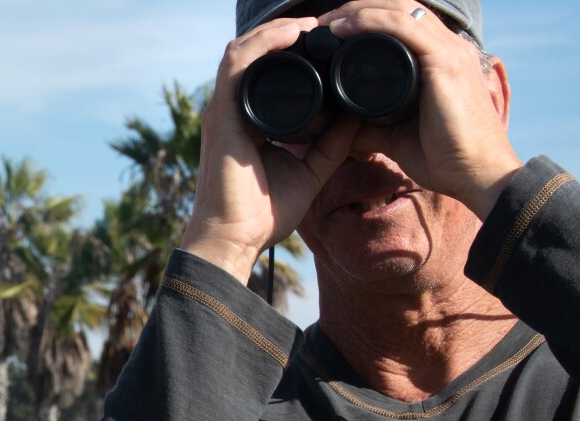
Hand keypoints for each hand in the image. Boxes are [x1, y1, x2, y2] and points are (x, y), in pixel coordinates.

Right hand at [183, 16, 359, 283]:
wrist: (235, 239)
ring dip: (278, 29)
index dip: (296, 49)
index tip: (332, 42)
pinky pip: (237, 63)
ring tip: (312, 23)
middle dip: (290, 32)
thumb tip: (359, 118)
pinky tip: (293, 33)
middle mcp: (233, 108)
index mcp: (250, 118)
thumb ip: (332, 144)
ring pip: (245, 48)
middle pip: (257, 52)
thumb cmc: (263, 213)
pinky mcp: (220, 114)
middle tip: (327, 25)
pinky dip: (264, 43)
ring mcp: (224, 109)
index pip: (268, 69)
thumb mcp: (311, 170)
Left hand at [321, 0, 522, 217]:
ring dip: (357, 10)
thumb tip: (340, 129)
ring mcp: (449, 51)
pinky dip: (370, 21)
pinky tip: (343, 28)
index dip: (365, 17)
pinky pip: (403, 27)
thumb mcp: (397, 137)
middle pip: (398, 7)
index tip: (329, 31)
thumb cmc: (446, 157)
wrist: (477, 176)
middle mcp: (448, 46)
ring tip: (326, 22)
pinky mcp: (445, 62)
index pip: (401, 21)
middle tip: (321, 23)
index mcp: (440, 58)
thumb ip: (371, 128)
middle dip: (356, 8)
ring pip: (398, 9)